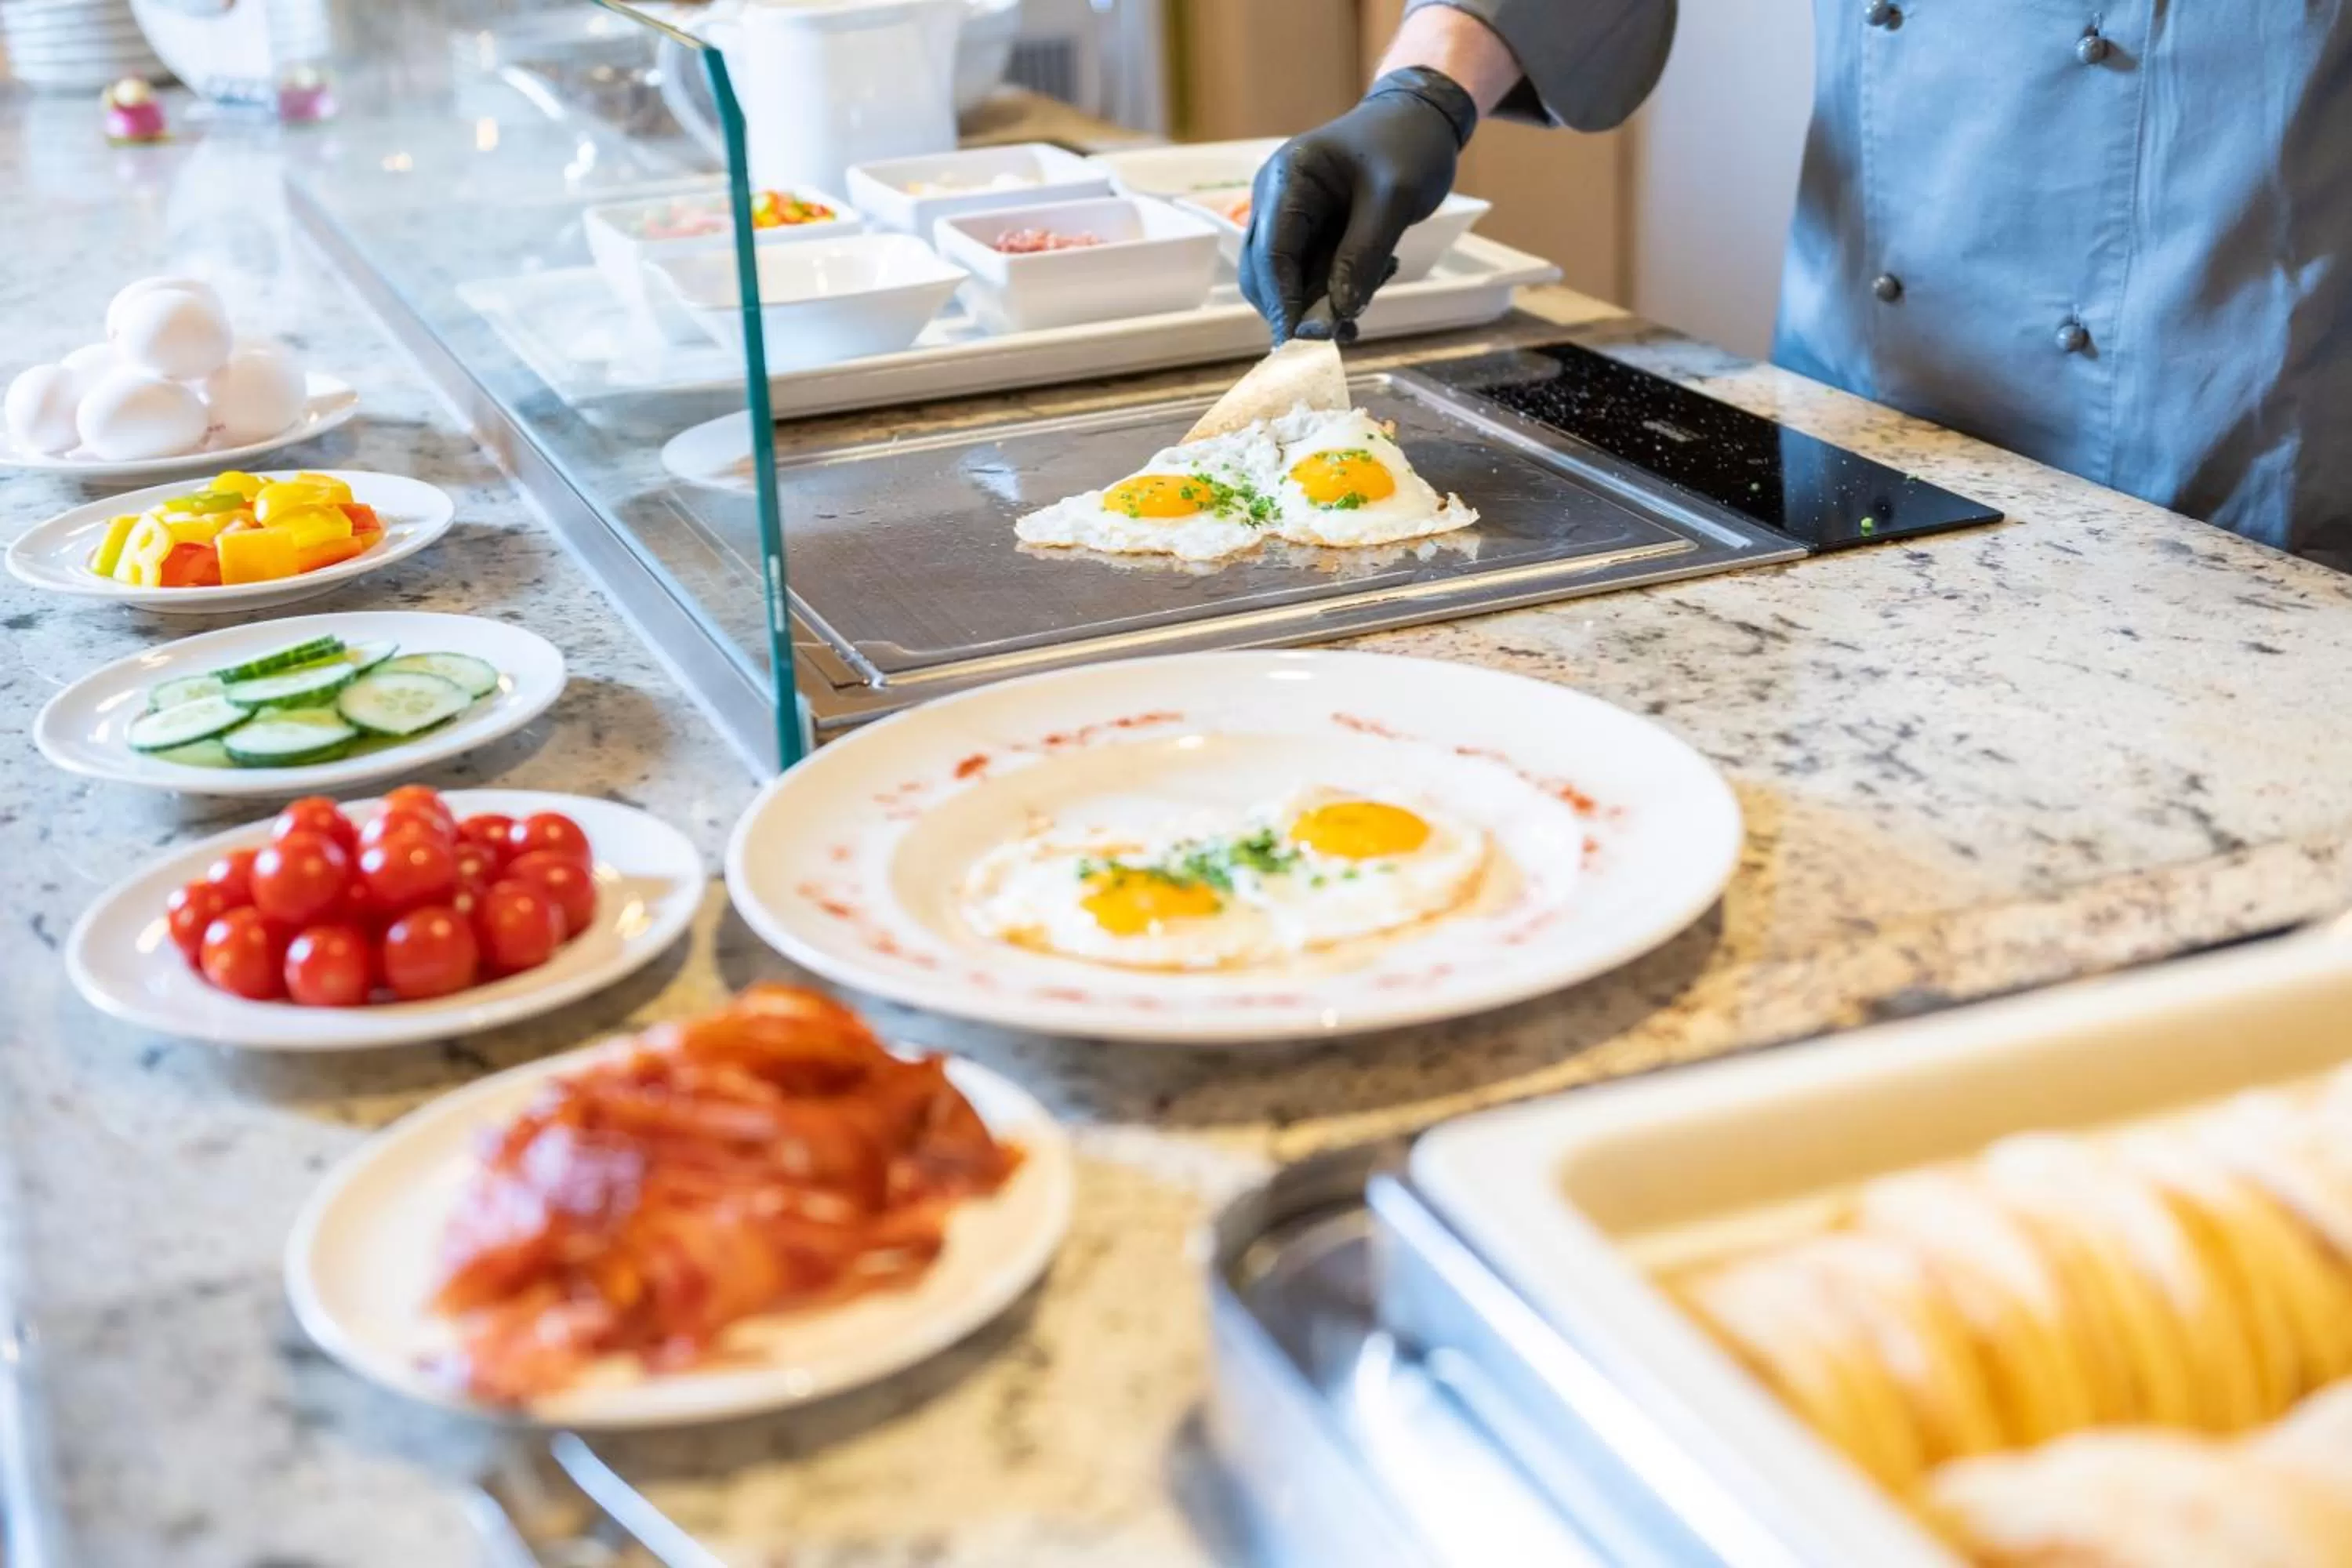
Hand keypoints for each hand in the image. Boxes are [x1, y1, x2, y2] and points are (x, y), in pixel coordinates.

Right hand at [1239, 69, 1474, 342]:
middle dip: (1295, 310)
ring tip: (1356, 319)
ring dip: (1313, 308)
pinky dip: (1328, 295)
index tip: (1299, 343)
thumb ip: (1364, 254)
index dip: (1282, 302)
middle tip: (1334, 340)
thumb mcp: (1395, 199)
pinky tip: (1359, 299)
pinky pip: (1306, 275)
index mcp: (1288, 178)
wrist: (1420, 120)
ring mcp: (1287, 215)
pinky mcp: (1306, 231)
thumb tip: (1339, 312)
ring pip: (1283, 280)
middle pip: (1264, 272)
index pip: (1271, 251)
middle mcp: (1275, 198)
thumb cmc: (1409, 145)